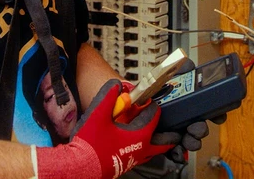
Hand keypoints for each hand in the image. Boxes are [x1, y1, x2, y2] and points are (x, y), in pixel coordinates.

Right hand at [35, 79, 178, 178]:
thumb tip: (116, 85)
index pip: (154, 117)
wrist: (80, 167)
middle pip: (163, 143)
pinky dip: (145, 149)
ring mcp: (134, 160)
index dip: (152, 106)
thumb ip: (108, 96)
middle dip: (168, 134)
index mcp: (139, 136)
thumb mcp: (98, 114)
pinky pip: (142, 157)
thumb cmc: (90, 145)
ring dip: (156, 143)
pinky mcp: (125, 165)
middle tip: (174, 129)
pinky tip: (134, 144)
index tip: (150, 100)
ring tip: (156, 136)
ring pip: (152, 151)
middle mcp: (141, 150)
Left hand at [152, 58, 226, 163]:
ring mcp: (174, 131)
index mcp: (189, 104)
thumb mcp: (170, 74)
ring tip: (187, 139)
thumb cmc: (153, 88)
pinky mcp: (162, 142)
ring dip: (192, 142)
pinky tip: (177, 151)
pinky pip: (173, 152)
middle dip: (201, 130)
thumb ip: (182, 67)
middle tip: (196, 128)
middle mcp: (184, 119)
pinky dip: (178, 154)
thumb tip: (190, 65)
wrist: (132, 99)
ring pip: (189, 142)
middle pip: (199, 129)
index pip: (207, 111)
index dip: (216, 114)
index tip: (218, 116)